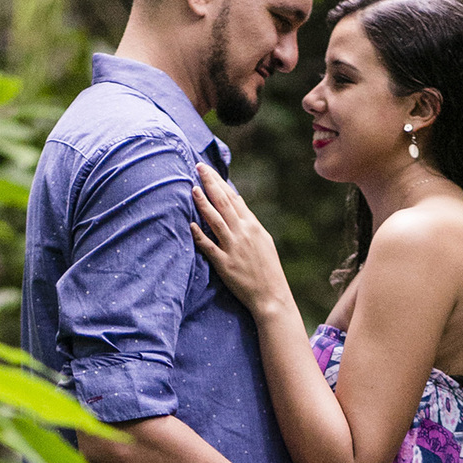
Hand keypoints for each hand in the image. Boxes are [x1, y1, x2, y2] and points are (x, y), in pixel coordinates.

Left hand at [190, 162, 291, 317]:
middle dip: (210, 183)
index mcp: (253, 225)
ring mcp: (234, 248)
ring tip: (192, 188)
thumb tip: (237, 206)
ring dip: (203, 203)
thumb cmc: (267, 269)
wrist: (272, 296)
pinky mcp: (225, 264)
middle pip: (224, 202)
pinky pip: (209, 246)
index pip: (233, 198)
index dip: (219, 182)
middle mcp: (243, 233)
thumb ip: (249, 224)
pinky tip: (190, 224)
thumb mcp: (263, 241)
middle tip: (197, 167)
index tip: (207, 170)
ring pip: (216, 220)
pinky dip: (200, 235)